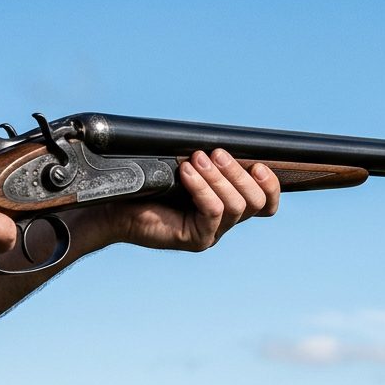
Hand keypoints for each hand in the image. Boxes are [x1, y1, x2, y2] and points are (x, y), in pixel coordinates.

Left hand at [104, 149, 280, 251]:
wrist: (113, 209)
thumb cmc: (147, 184)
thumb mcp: (186, 167)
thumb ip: (209, 162)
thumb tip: (225, 144)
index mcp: (228, 205)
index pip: (266, 203)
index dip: (271, 185)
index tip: (258, 165)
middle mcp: (224, 222)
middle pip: (257, 202)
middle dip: (239, 173)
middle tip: (216, 153)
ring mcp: (212, 233)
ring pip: (237, 206)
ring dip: (219, 178)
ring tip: (197, 159)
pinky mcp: (197, 240)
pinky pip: (213, 212)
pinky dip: (202, 188)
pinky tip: (186, 172)